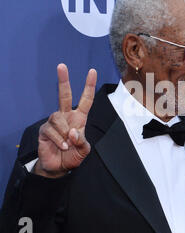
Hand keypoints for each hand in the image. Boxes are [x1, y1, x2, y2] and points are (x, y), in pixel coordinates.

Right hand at [34, 63, 96, 177]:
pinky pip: (52, 130)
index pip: (86, 100)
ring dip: (65, 133)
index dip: (89, 86)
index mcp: (79, 118)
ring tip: (67, 145)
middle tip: (62, 66)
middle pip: (64, 95)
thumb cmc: (73, 155)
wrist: (59, 167)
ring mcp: (55, 122)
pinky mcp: (45, 130)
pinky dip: (59, 140)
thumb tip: (73, 131)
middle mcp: (66, 116)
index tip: (92, 71)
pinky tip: (61, 146)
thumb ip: (82, 141)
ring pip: (58, 118)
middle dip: (63, 80)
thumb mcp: (84, 150)